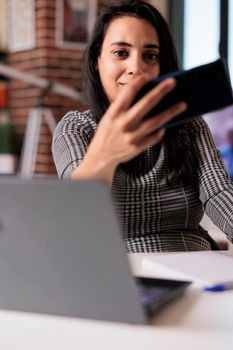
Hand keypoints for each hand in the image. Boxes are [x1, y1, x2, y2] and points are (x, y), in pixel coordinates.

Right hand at [71, 74, 186, 185]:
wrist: (100, 157)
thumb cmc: (107, 133)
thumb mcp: (109, 117)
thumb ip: (124, 107)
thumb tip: (148, 95)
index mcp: (114, 113)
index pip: (128, 92)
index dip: (139, 82)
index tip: (149, 76)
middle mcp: (124, 123)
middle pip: (147, 104)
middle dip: (161, 91)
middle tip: (173, 82)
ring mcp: (132, 136)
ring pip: (156, 121)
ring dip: (171, 112)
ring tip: (183, 104)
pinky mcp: (138, 147)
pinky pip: (155, 136)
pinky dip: (161, 130)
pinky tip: (166, 125)